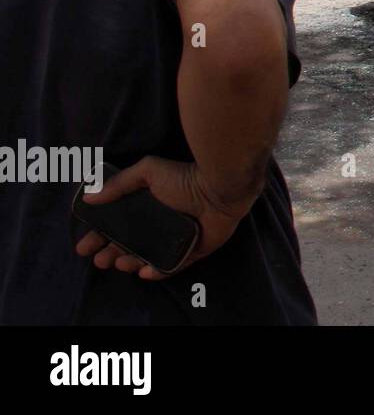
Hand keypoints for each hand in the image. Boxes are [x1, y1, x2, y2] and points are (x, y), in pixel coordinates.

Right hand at [74, 157, 251, 279]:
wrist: (219, 189)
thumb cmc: (184, 179)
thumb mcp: (148, 172)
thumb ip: (120, 183)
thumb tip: (89, 196)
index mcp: (148, 207)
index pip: (117, 225)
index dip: (99, 236)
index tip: (83, 246)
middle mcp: (159, 224)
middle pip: (129, 244)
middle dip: (111, 253)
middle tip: (100, 259)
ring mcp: (175, 239)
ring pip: (146, 257)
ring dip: (130, 262)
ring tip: (120, 262)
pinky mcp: (192, 251)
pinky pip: (172, 266)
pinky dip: (157, 271)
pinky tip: (144, 272)